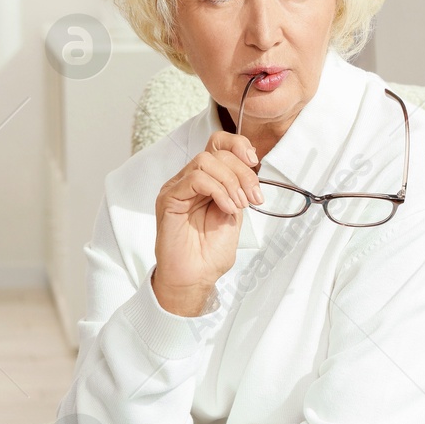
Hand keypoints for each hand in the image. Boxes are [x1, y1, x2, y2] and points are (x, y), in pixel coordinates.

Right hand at [152, 128, 264, 315]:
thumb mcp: (234, 214)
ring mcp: (177, 188)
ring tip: (239, 205)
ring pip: (205, 161)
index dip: (238, 145)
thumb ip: (238, 189)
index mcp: (205, 181)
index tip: (255, 163)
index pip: (217, 144)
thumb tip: (251, 168)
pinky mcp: (169, 198)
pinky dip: (218, 190)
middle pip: (215, 151)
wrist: (194, 278)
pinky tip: (227, 208)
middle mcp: (188, 181)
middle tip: (254, 197)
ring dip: (231, 181)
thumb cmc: (209, 253)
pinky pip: (195, 179)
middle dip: (242, 172)